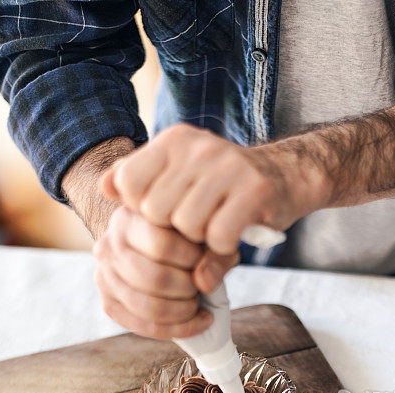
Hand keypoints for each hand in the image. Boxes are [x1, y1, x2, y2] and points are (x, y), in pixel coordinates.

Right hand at [93, 205, 237, 338]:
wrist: (145, 244)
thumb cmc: (182, 236)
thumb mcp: (203, 234)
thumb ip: (214, 253)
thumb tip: (204, 282)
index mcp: (128, 218)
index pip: (161, 245)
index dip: (191, 259)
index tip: (203, 260)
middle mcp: (109, 246)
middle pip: (154, 279)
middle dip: (187, 289)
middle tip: (200, 286)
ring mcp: (104, 277)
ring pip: (148, 307)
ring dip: (184, 311)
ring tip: (198, 303)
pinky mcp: (109, 305)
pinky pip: (144, 327)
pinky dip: (178, 329)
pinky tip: (199, 322)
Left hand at [101, 124, 314, 255]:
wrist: (289, 177)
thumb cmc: (226, 188)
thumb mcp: (182, 181)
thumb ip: (142, 185)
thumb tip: (104, 187)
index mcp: (174, 141)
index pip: (128, 183)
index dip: (142, 210)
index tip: (166, 214)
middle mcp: (198, 147)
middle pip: (155, 211)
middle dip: (171, 230)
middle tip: (194, 227)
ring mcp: (227, 166)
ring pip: (186, 226)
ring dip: (199, 240)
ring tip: (215, 228)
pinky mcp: (254, 191)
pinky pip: (218, 236)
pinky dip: (223, 248)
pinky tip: (233, 236)